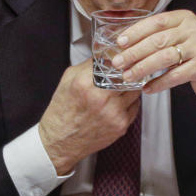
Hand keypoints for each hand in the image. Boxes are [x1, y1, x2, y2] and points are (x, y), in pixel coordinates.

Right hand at [39, 60, 140, 174]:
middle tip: (124, 72)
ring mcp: (113, 112)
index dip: (119, 61)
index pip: (113, 63)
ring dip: (130, 87)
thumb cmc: (63, 110)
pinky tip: (117, 103)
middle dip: (127, 73)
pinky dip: (130, 102)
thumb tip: (106, 54)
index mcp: (86, 83)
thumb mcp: (68, 79)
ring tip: (119, 89)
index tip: (120, 60)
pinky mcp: (121, 125)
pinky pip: (135, 107)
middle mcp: (101, 98)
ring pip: (135, 91)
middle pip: (128, 76)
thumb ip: (88, 65)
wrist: (61, 141)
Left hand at [111, 9, 195, 104]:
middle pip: (157, 41)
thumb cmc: (195, 53)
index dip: (136, 32)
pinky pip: (175, 76)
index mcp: (184, 18)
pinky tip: (147, 88)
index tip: (120, 43)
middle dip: (134, 53)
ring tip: (128, 76)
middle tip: (118, 62)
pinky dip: (159, 83)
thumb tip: (126, 44)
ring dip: (143, 68)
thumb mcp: (180, 37)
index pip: (156, 22)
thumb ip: (159, 36)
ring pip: (164, 58)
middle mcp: (192, 29)